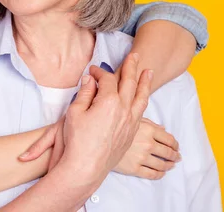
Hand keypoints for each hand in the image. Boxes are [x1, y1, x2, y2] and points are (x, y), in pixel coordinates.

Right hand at [54, 53, 151, 205]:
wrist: (85, 167)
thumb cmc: (77, 141)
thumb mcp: (75, 113)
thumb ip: (84, 94)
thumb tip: (90, 80)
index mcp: (108, 102)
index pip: (106, 80)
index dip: (98, 72)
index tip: (92, 71)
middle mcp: (123, 110)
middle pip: (129, 83)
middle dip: (131, 67)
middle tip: (135, 55)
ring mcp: (130, 122)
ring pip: (141, 97)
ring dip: (145, 83)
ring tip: (149, 72)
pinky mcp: (131, 133)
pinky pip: (141, 112)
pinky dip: (143, 100)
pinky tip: (142, 97)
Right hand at [114, 117, 180, 178]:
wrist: (95, 140)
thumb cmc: (111, 126)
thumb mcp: (130, 118)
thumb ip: (148, 122)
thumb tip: (162, 128)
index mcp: (148, 129)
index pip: (169, 139)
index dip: (175, 144)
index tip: (176, 146)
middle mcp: (147, 144)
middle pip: (168, 152)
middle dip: (174, 155)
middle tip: (177, 157)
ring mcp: (141, 158)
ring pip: (162, 165)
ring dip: (169, 165)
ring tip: (171, 165)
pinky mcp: (134, 169)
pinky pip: (152, 174)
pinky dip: (159, 174)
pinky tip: (161, 172)